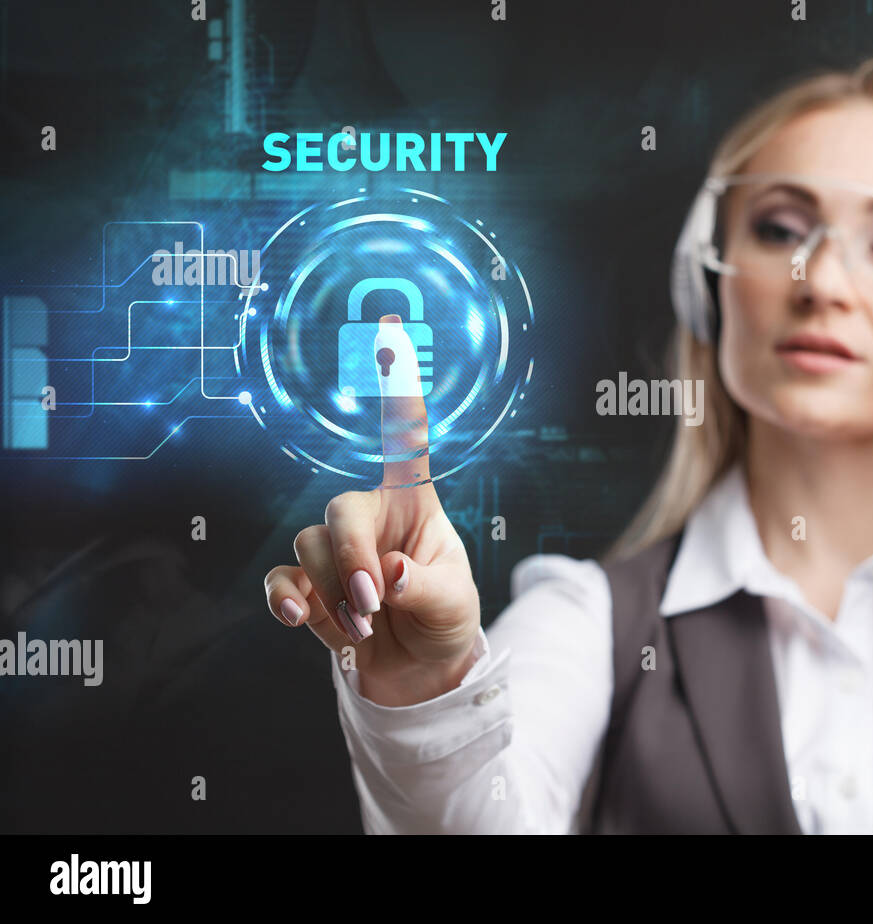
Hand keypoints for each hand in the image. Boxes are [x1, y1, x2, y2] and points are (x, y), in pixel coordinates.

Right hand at [263, 314, 481, 705]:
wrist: (420, 675)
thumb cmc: (445, 621)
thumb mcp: (454, 603)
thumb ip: (423, 586)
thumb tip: (383, 576)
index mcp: (415, 505)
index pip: (403, 441)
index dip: (397, 388)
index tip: (390, 332)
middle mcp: (371, 519)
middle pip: (339, 511)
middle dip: (348, 559)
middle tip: (371, 605)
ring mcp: (336, 553)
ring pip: (309, 549)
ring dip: (333, 593)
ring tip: (365, 627)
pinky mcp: (309, 588)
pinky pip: (283, 581)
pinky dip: (287, 600)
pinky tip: (299, 619)